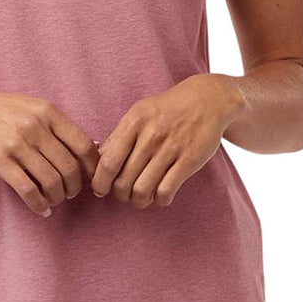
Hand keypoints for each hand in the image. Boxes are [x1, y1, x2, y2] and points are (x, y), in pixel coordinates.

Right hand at [0, 83, 99, 217]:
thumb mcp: (30, 107)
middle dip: (74, 187)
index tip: (89, 179)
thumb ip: (57, 125)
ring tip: (54, 200)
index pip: (83, 145)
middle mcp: (35, 126)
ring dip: (57, 197)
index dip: (91, 167)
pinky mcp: (0, 161)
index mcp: (47, 111)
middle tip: (70, 194)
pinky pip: (28, 190)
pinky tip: (41, 208)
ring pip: (51, 181)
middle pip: (69, 167)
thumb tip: (91, 148)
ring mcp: (17, 144)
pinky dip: (39, 204)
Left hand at [90, 74, 244, 208]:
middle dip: (119, 194)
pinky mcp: (189, 160)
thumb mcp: (139, 113)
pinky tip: (160, 195)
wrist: (206, 100)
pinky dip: (159, 200)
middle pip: (123, 180)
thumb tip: (96, 160)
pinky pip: (166, 191)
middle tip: (123, 194)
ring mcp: (171, 148)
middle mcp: (150, 135)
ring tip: (139, 197)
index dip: (100, 182)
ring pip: (143, 190)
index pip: (108, 162)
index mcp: (134, 122)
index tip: (100, 190)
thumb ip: (118, 136)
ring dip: (138, 200)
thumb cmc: (166, 110)